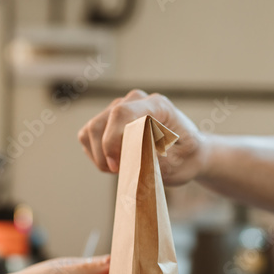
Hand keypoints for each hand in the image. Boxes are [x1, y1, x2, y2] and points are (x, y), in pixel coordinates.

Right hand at [77, 89, 208, 185]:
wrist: (186, 153)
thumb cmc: (184, 157)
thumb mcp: (177, 161)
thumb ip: (153, 157)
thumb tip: (130, 156)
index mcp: (156, 105)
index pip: (121, 114)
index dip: (111, 141)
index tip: (116, 166)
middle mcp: (135, 101)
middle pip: (100, 123)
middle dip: (104, 154)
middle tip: (121, 172)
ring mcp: (118, 108)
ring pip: (91, 131)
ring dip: (100, 156)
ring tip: (121, 168)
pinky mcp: (107, 120)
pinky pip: (87, 137)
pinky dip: (96, 155)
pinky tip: (115, 162)